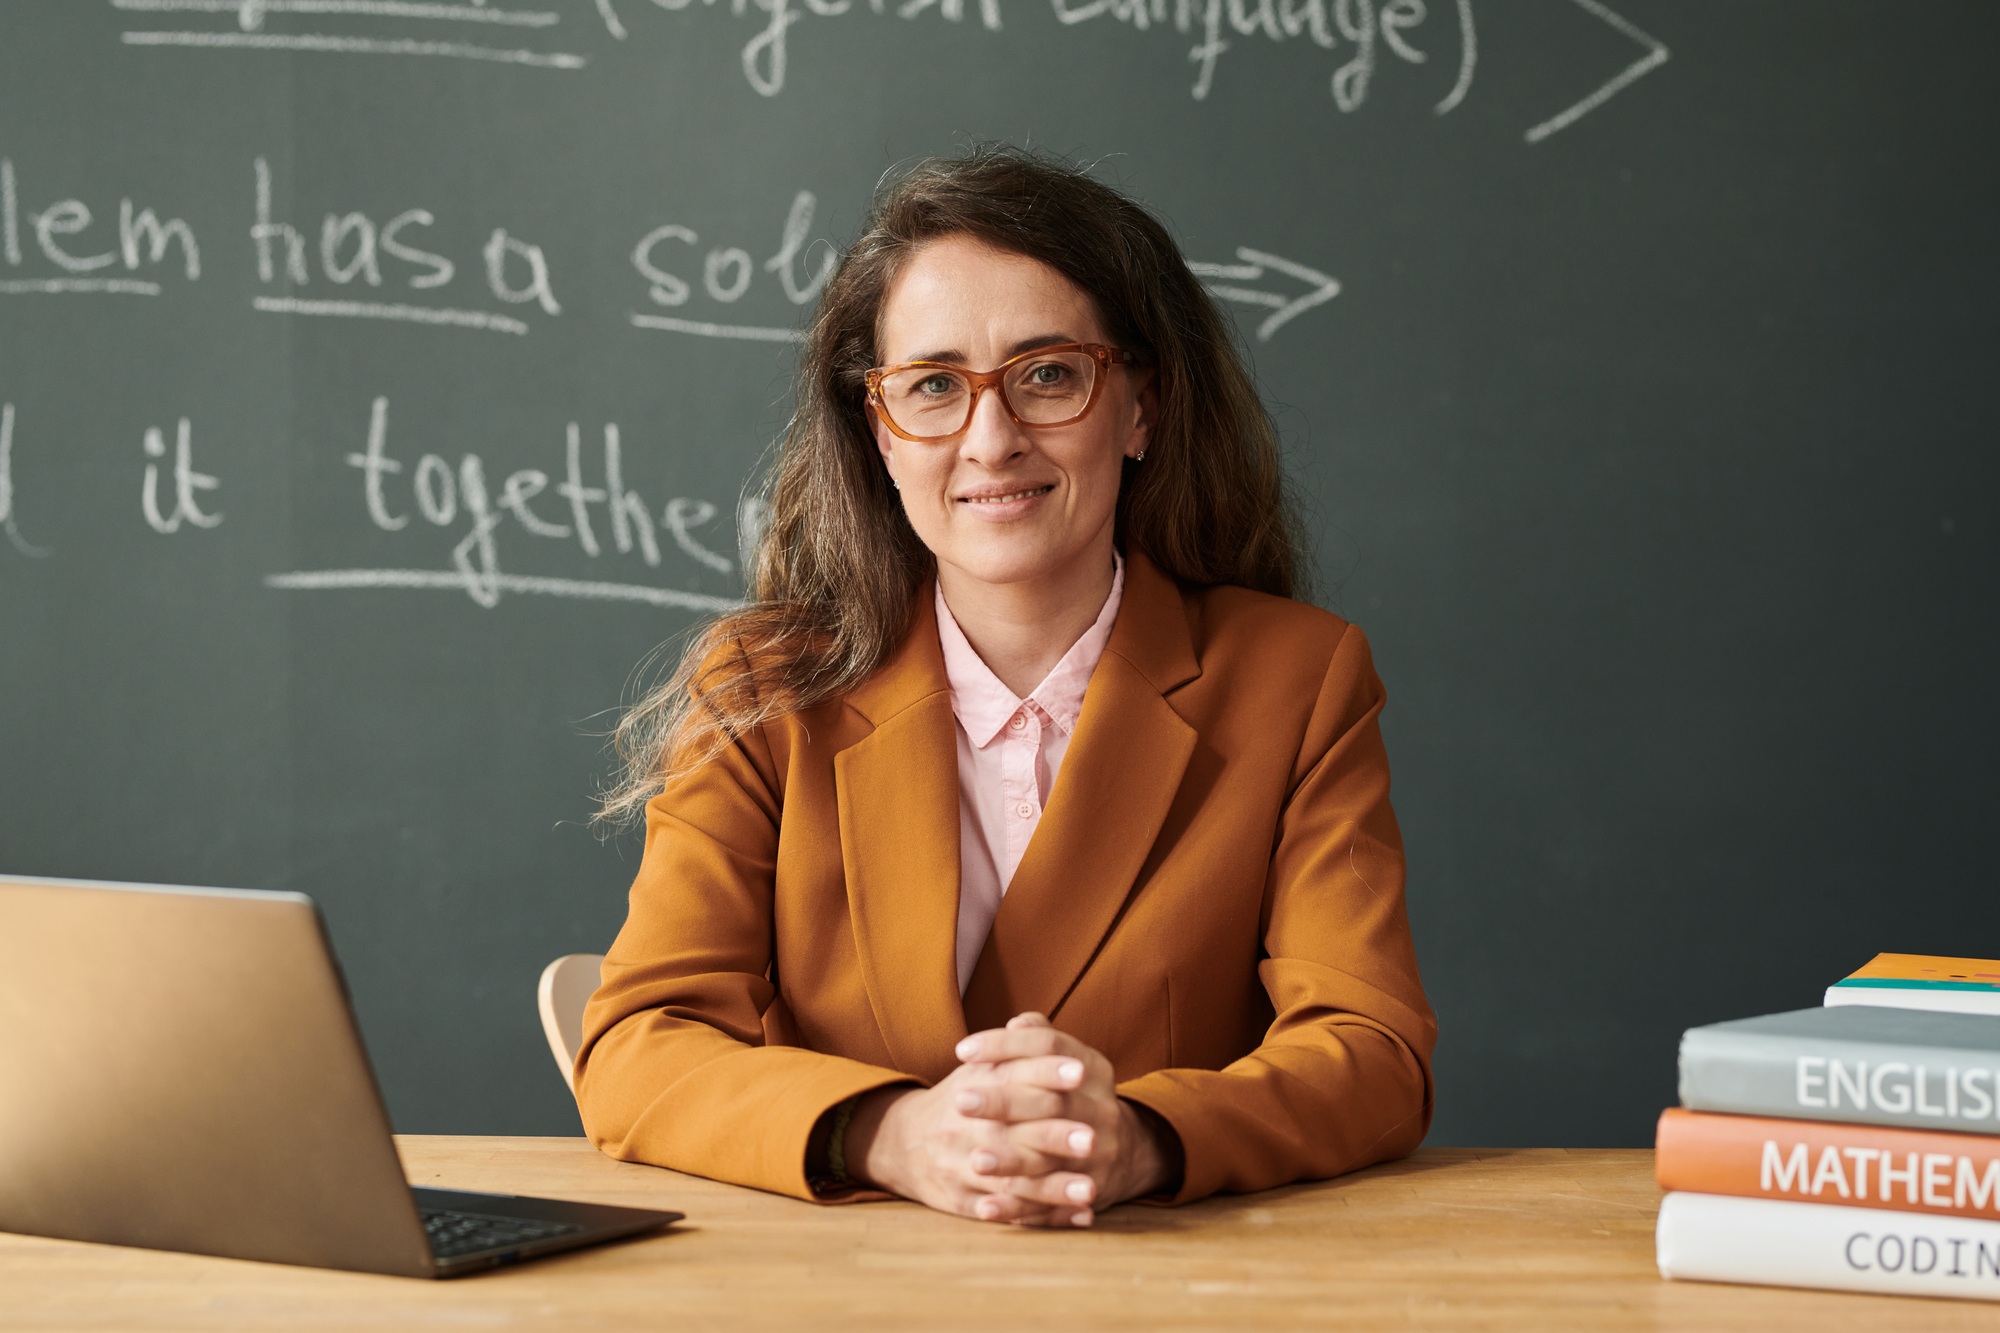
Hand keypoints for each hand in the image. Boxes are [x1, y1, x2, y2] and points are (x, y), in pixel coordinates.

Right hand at [845, 1057, 1099, 1227]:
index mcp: (973, 1087)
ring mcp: (961, 1169)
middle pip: (1012, 1132)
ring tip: (1090, 1189)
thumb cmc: (960, 1100)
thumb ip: (1012, 1047)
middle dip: (1053, 1137)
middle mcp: (964, 1128)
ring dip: (1052, 1188)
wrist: (902, 1143)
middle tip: (1091, 1139)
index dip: (1046, 1072)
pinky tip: (1079, 1217)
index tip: (1080, 1072)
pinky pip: (1005, 1216)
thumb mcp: (979, 1068)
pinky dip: (1044, 1218)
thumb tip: (1033, 1021)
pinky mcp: (962, 1203)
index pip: (1012, 1075)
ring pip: (1010, 1181)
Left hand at [949, 1013, 1177, 1223]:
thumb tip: (1016, 1022)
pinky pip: (1052, 1205)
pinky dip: (1018, 1208)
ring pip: (1053, 1157)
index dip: (1005, 1045)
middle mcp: (1103, 1109)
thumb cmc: (1075, 1096)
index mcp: (1093, 1069)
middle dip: (1005, 1102)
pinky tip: (985, 1208)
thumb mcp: (1069, 1061)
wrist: (1122, 1150)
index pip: (1049, 1045)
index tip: (962, 1051)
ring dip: (1013, 1161)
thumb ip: (1040, 1041)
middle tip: (959, 1101)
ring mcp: (1101, 1153)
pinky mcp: (1091, 1192)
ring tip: (976, 1161)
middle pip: (1052, 1101)